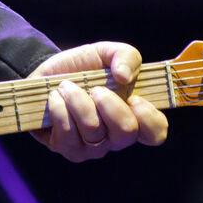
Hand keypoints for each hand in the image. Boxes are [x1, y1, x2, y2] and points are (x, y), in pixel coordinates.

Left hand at [28, 42, 168, 161]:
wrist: (47, 74)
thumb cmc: (83, 67)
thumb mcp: (106, 52)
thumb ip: (126, 56)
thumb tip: (124, 76)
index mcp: (133, 115)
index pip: (156, 133)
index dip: (148, 118)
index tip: (134, 97)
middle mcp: (116, 137)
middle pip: (125, 133)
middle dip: (108, 103)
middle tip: (94, 88)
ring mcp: (93, 148)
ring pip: (93, 130)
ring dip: (76, 99)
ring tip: (66, 86)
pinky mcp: (69, 150)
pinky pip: (67, 133)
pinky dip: (59, 108)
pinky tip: (55, 99)